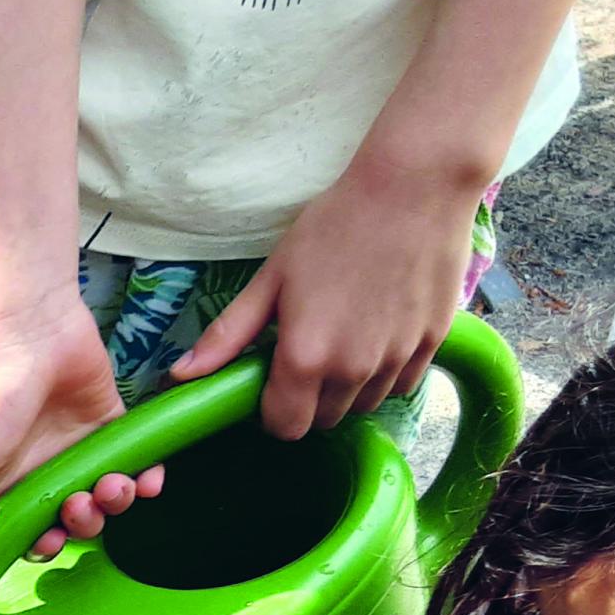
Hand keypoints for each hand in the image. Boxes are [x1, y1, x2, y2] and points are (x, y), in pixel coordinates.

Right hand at [0, 292, 162, 576]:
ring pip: (109, 500)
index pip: (31, 535)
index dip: (45, 546)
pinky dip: (148, 482)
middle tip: (80, 502)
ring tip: (112, 485)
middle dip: (84, 524)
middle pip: (74, 523)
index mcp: (8, 488)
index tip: (51, 539)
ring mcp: (80, 452)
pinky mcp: (112, 429)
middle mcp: (45, 474)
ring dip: (116, 504)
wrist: (34, 336)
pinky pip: (139, 467)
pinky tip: (146, 480)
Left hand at [169, 151, 481, 439]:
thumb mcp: (271, 278)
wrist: (415, 188)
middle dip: (308, 400)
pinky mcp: (434, 345)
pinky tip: (378, 333)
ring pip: (363, 405)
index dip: (273, 412)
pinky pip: (402, 384)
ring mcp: (397, 359)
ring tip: (343, 337)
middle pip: (324, 420)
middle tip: (306, 354)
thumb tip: (180, 375)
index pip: (285, 427)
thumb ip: (228, 335)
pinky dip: (385, 373)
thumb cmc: (334, 227)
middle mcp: (353, 371)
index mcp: (304, 358)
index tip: (272, 383)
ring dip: (347, 388)